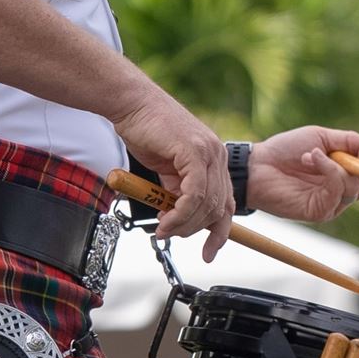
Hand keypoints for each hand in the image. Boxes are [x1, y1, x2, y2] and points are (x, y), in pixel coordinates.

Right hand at [109, 74, 234, 256]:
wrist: (131, 104)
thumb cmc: (145, 132)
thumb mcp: (167, 169)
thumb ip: (178, 190)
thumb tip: (179, 216)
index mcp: (214, 159)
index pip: (227, 203)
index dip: (219, 233)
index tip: (208, 253)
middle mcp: (217, 155)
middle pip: (217, 208)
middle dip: (193, 230)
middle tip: (169, 233)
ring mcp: (208, 151)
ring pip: (206, 204)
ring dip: (183, 224)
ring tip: (163, 228)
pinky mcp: (194, 150)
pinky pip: (194, 194)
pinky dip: (179, 213)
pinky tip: (164, 220)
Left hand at [249, 127, 358, 224]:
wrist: (257, 165)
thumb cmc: (285, 150)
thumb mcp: (320, 138)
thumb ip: (347, 141)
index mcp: (344, 172)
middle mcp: (342, 189)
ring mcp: (332, 203)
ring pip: (355, 185)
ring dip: (338, 163)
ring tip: (312, 152)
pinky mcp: (321, 211)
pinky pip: (338, 190)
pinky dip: (329, 170)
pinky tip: (312, 158)